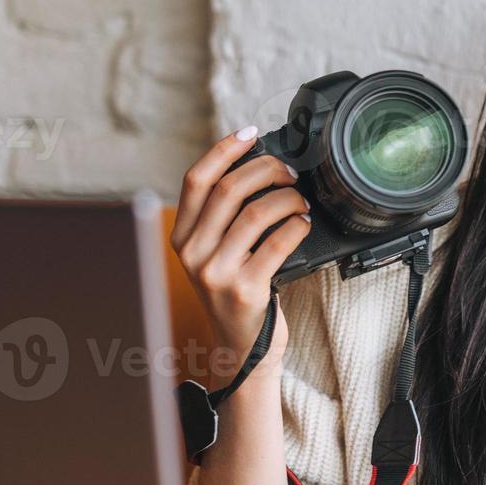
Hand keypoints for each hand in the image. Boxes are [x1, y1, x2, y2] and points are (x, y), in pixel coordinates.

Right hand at [170, 127, 311, 382]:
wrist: (242, 350)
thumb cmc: (237, 293)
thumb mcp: (217, 254)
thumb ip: (226, 218)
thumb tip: (260, 168)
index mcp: (182, 237)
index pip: (196, 180)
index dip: (224, 150)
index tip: (251, 134)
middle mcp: (192, 253)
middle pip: (228, 190)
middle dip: (267, 170)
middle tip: (290, 172)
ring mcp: (215, 273)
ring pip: (256, 213)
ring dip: (287, 198)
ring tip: (301, 201)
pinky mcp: (244, 290)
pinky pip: (277, 243)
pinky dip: (296, 225)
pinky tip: (303, 223)